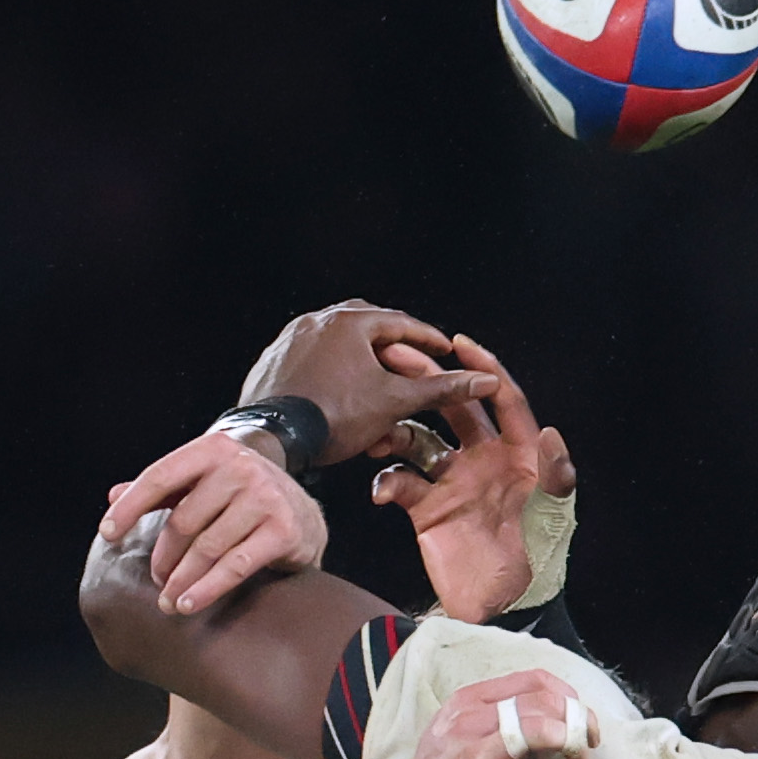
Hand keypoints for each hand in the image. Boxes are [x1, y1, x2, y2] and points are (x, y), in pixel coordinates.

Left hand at [97, 429, 329, 614]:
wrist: (304, 511)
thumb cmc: (241, 498)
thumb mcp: (203, 483)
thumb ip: (163, 488)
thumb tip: (112, 496)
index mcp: (213, 450)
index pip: (160, 478)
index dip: (129, 508)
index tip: (108, 536)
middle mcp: (240, 467)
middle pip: (183, 520)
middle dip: (163, 557)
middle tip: (156, 581)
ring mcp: (265, 497)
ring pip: (207, 547)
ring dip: (182, 580)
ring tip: (168, 602)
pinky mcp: (283, 530)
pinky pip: (236, 565)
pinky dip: (208, 589)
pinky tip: (190, 603)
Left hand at [238, 301, 501, 464]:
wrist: (271, 439)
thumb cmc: (334, 417)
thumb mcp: (394, 403)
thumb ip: (441, 390)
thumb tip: (487, 381)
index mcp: (349, 322)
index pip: (401, 323)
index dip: (428, 338)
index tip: (444, 349)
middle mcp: (316, 320)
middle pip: (366, 324)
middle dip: (391, 341)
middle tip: (409, 356)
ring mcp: (290, 338)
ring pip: (335, 339)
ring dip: (358, 353)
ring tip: (374, 375)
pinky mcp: (272, 359)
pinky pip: (310, 355)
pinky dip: (330, 366)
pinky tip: (337, 388)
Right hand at [373, 334, 576, 621]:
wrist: (506, 612)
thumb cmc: (540, 565)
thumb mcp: (554, 521)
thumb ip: (556, 477)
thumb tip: (550, 431)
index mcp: (520, 455)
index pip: (503, 400)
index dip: (484, 371)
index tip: (459, 344)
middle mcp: (486, 461)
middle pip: (455, 409)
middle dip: (429, 382)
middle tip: (399, 358)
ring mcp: (455, 484)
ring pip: (420, 439)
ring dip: (399, 429)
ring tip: (379, 427)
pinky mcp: (429, 510)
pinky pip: (402, 482)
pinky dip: (388, 481)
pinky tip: (382, 490)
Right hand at [385, 670, 595, 758]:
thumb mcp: (460, 732)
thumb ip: (500, 715)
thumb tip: (554, 712)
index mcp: (467, 703)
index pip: (533, 681)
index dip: (567, 696)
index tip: (577, 717)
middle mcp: (467, 724)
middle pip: (543, 703)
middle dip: (577, 721)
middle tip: (585, 744)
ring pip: (539, 730)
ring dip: (570, 743)